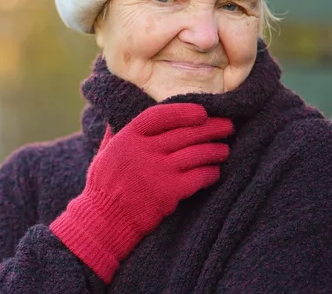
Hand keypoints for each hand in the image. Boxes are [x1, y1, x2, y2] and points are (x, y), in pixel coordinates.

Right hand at [50, 103, 232, 282]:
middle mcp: (144, 151)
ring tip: (224, 149)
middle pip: (185, 133)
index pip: (161, 115)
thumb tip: (116, 115)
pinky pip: (199, 176)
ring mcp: (158, 171)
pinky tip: (215, 171)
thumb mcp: (104, 153)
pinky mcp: (169, 192)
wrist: (105, 221)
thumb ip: (114, 133)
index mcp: (128, 137)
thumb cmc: (105, 186)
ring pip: (197, 153)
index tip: (202, 112)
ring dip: (215, 150)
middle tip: (227, 126)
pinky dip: (210, 172)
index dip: (184, 111)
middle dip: (211, 128)